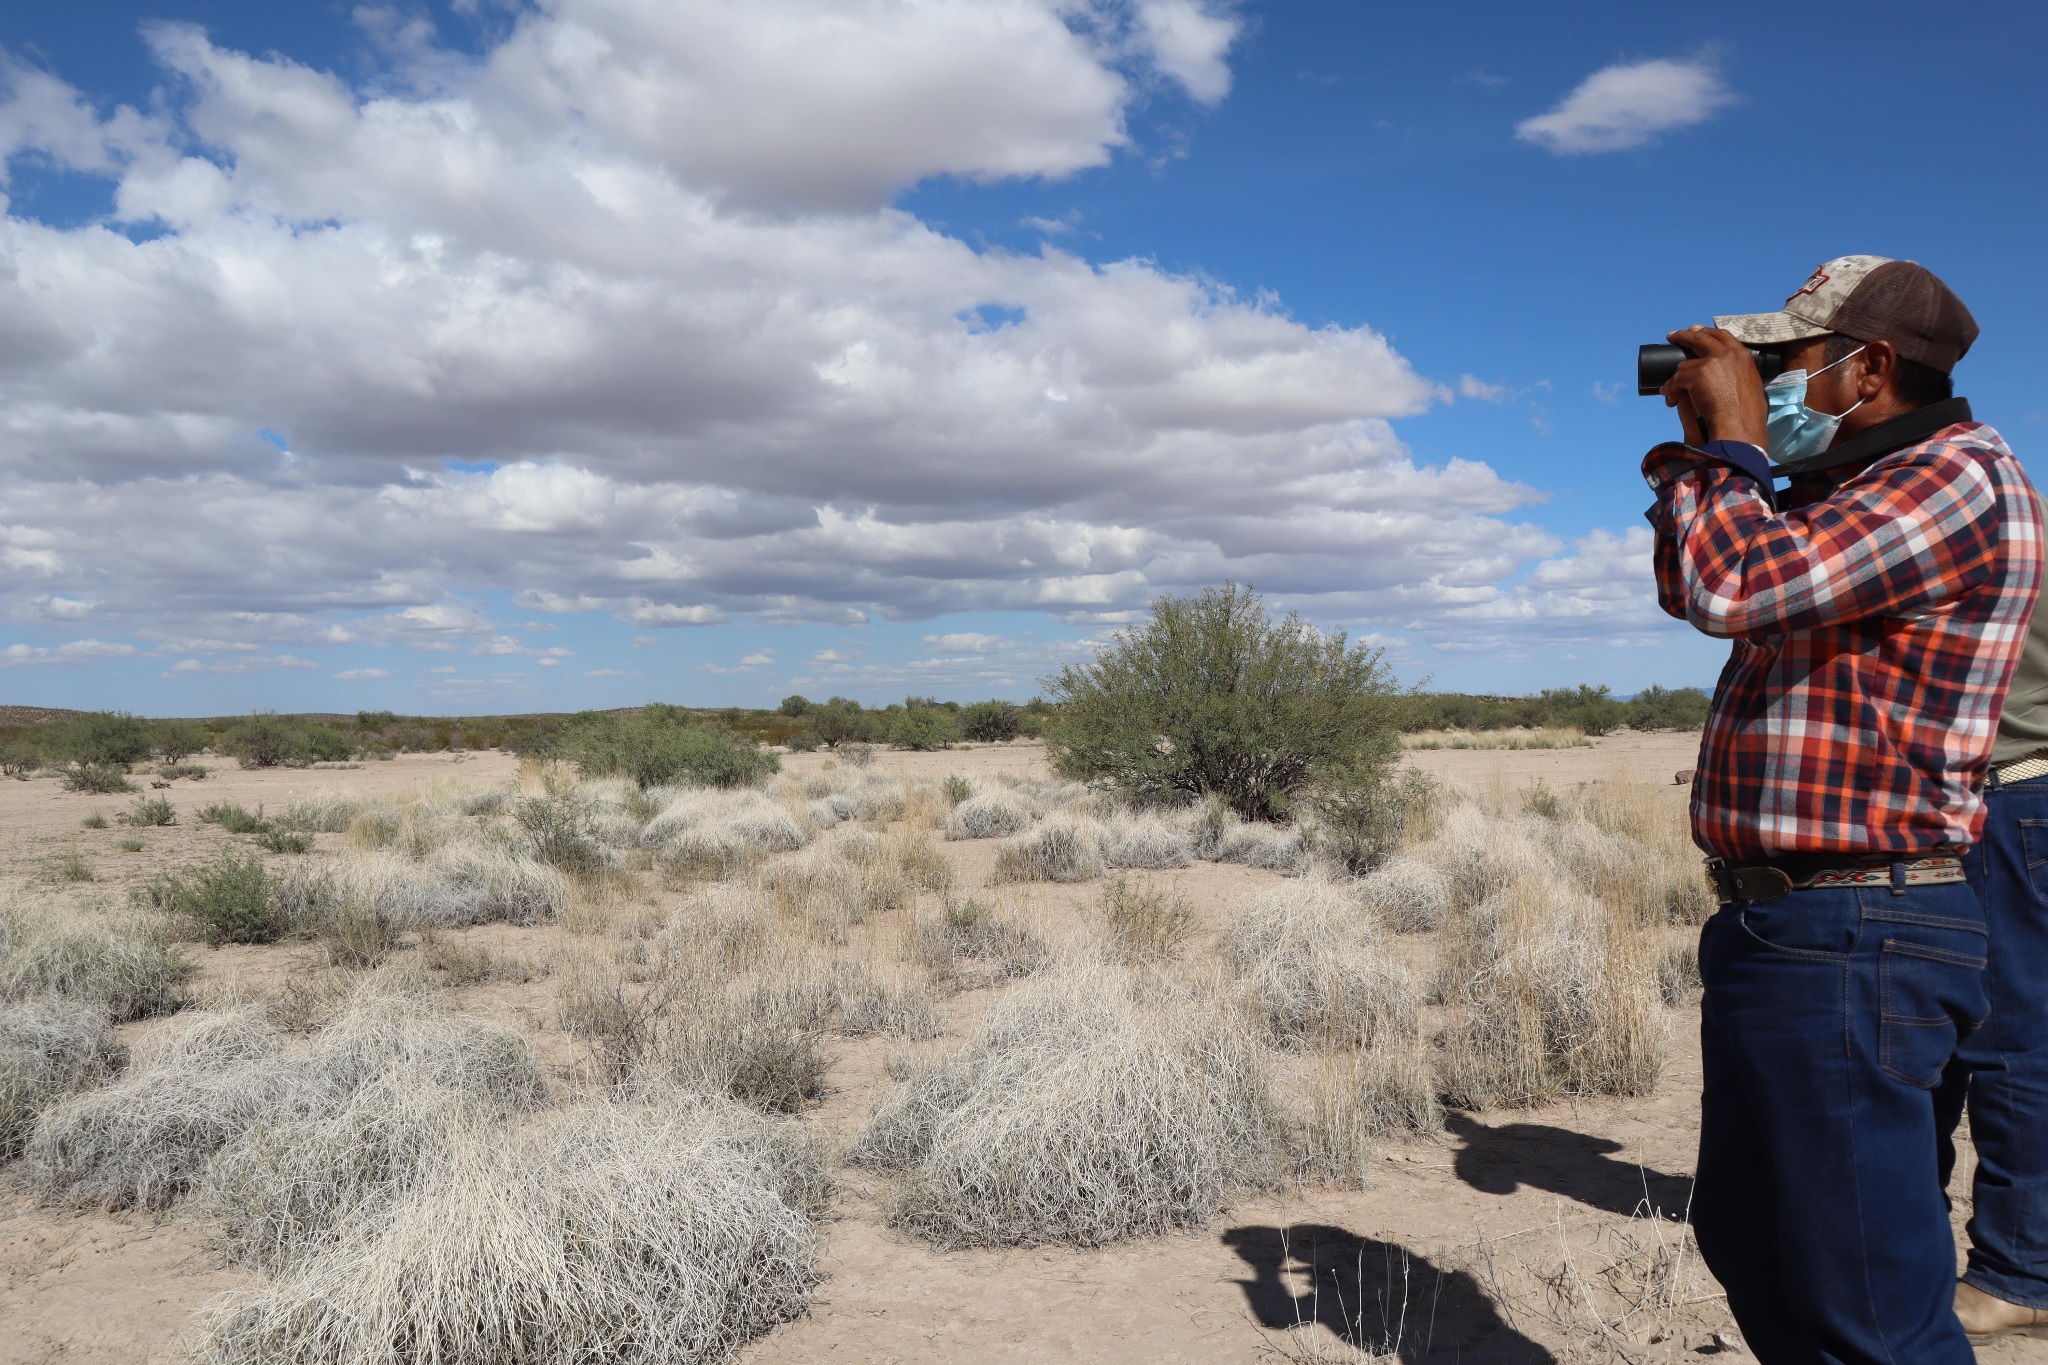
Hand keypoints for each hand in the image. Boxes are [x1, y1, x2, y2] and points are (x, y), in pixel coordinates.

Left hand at [1660, 325, 1769, 448]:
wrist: (1740, 425)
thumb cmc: (1748, 414)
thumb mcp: (1752, 386)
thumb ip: (1741, 374)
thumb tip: (1733, 377)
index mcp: (1742, 355)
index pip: (1722, 336)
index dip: (1707, 332)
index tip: (1696, 330)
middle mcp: (1727, 354)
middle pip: (1701, 337)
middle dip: (1685, 335)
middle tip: (1673, 336)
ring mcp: (1711, 362)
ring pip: (1685, 364)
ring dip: (1677, 377)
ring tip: (1672, 388)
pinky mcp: (1696, 374)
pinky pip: (1676, 379)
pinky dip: (1671, 388)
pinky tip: (1669, 396)